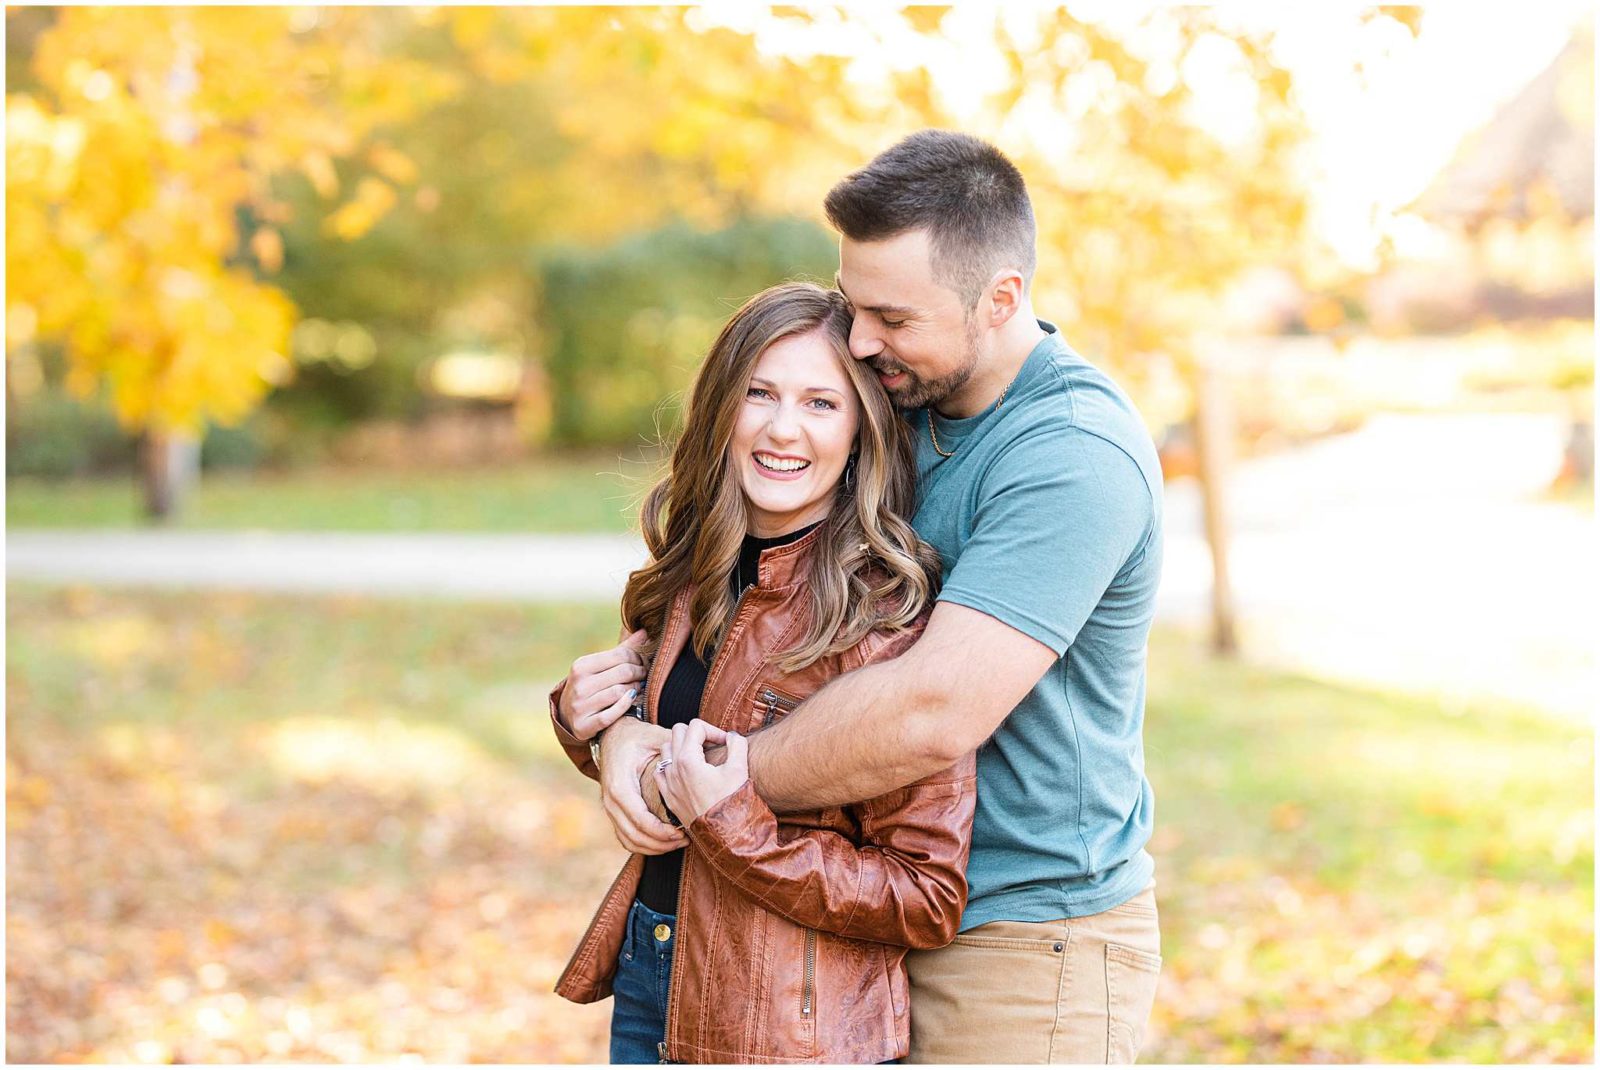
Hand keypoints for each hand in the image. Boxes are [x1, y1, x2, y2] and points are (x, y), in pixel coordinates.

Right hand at [559, 629, 648, 740]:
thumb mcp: (600, 666)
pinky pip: (612, 714)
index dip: (638, 658)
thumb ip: (622, 650)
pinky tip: (631, 700)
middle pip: (623, 672)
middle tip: (644, 676)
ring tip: (638, 688)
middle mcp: (579, 685)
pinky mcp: (584, 725)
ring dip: (635, 689)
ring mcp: (580, 706)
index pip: (621, 655)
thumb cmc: (590, 685)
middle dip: (640, 673)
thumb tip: (644, 632)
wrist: (567, 716)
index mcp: (582, 666)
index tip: (642, 663)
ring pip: (620, 692)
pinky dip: (625, 706)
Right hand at [598, 717, 688, 854]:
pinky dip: (644, 845)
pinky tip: (664, 842)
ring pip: (629, 841)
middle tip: (684, 840)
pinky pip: (625, 838)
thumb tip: (700, 753)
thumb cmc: (636, 737)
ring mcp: (609, 808)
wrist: (612, 736)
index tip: (682, 832)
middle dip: (661, 844)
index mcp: (620, 784)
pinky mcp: (613, 813)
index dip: (662, 832)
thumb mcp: (655, 737)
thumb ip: (674, 749)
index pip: (640, 819)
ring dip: (654, 848)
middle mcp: (610, 800)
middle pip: (634, 836)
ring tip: (677, 843)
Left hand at [655, 720, 748, 824]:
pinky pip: (660, 771)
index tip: (726, 742)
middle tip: (712, 745)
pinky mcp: (668, 796)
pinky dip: (671, 765)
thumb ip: (737, 744)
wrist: (724, 835)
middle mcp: (673, 769)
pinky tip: (686, 771)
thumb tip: (732, 736)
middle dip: (696, 733)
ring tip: (699, 756)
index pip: (696, 726)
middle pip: (677, 731)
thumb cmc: (731, 803)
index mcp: (688, 759)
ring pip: (665, 749)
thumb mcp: (739, 769)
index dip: (714, 730)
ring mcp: (668, 783)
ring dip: (681, 746)